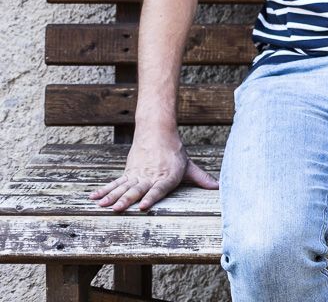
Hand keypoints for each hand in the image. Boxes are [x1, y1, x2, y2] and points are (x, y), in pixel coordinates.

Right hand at [87, 129, 218, 212]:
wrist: (158, 132)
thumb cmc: (175, 153)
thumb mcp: (189, 166)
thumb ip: (201, 178)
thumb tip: (218, 187)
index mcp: (166, 177)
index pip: (158, 189)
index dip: (151, 198)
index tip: (143, 207)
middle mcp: (150, 177)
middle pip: (137, 190)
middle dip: (126, 200)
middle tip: (116, 209)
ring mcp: (137, 175)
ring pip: (123, 187)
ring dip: (111, 196)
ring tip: (102, 206)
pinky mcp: (128, 172)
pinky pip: (115, 182)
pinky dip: (104, 190)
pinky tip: (94, 197)